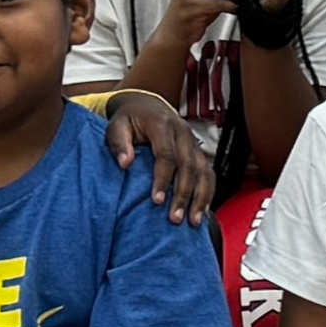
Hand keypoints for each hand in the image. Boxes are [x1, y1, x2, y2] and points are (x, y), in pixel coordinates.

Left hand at [100, 91, 211, 222]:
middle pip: (189, 167)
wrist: (146, 104)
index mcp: (163, 125)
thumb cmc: (129, 119)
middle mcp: (183, 133)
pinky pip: (209, 174)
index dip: (163, 179)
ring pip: (203, 172)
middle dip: (183, 195)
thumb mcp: (116, 125)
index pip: (167, 155)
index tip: (156, 201)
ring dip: (200, 198)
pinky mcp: (199, 152)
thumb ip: (119, 143)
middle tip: (175, 219)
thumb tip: (125, 163)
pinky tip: (202, 211)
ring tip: (194, 222)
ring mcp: (194, 143)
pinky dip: (208, 193)